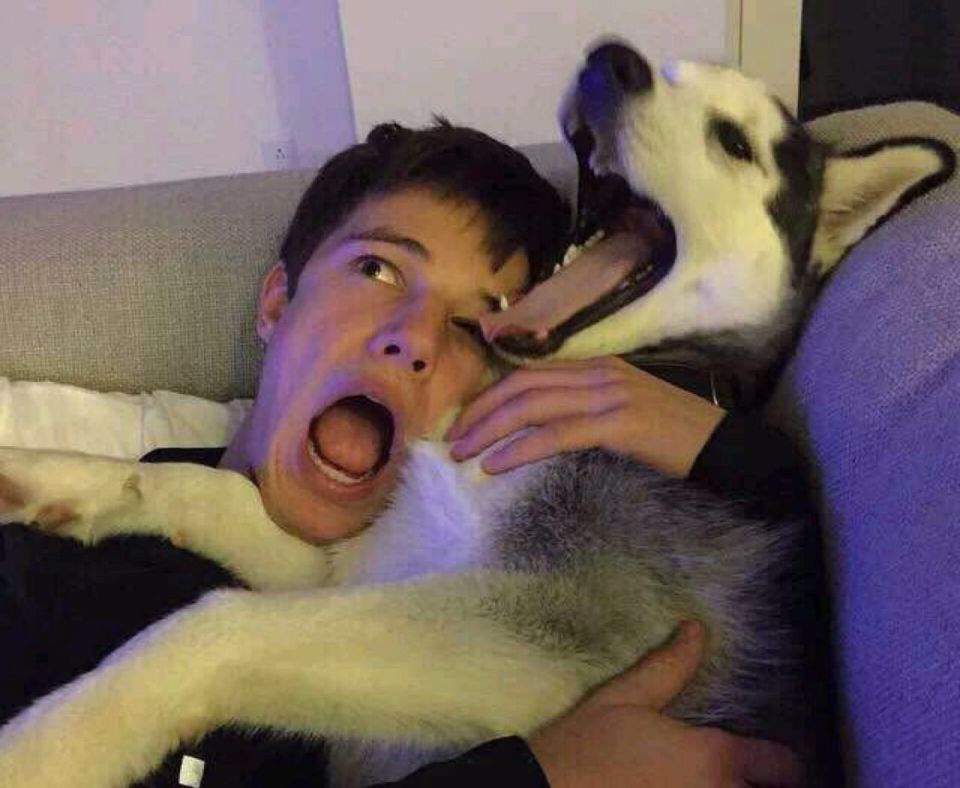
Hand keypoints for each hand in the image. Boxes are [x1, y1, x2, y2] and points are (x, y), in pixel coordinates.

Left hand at [446, 357, 725, 476]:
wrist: (723, 447)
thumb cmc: (673, 436)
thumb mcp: (623, 411)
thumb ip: (584, 409)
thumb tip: (539, 427)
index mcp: (597, 367)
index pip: (529, 374)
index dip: (490, 396)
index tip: (465, 421)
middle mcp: (599, 373)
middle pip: (522, 386)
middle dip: (480, 412)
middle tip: (452, 441)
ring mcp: (610, 395)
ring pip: (533, 406)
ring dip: (489, 430)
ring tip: (462, 454)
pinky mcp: (619, 424)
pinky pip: (556, 434)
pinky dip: (519, 450)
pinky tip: (495, 466)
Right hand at [528, 621, 803, 787]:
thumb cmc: (584, 745)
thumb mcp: (624, 698)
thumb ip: (668, 666)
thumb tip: (697, 629)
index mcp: (713, 758)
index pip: (782, 767)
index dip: (781, 763)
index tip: (768, 761)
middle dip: (763, 786)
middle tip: (746, 775)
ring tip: (720, 783)